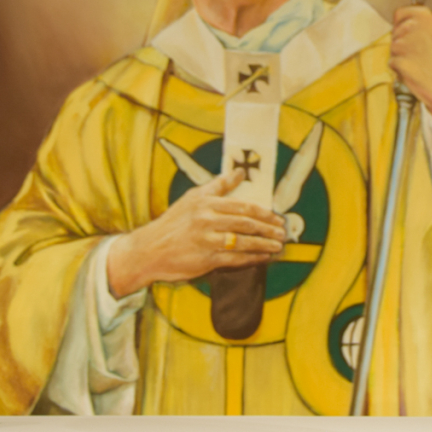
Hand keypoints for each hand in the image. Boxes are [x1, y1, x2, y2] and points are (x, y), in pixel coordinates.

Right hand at [107, 169, 285, 297]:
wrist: (149, 250)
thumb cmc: (173, 223)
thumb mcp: (193, 198)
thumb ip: (218, 186)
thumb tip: (239, 172)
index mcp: (206, 203)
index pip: (243, 206)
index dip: (264, 213)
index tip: (277, 217)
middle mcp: (207, 220)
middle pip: (247, 224)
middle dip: (269, 228)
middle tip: (282, 232)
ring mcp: (207, 241)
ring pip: (244, 242)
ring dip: (265, 244)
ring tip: (278, 245)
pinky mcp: (205, 260)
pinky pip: (235, 259)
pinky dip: (252, 258)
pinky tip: (263, 256)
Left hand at [390, 5, 431, 122]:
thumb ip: (419, 26)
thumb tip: (399, 24)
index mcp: (426, 16)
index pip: (400, 13)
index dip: (403, 25)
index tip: (413, 35)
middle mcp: (415, 26)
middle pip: (396, 32)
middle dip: (403, 43)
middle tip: (421, 55)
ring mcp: (406, 44)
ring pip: (393, 48)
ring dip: (402, 56)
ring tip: (421, 64)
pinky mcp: (400, 62)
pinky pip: (393, 63)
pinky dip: (401, 70)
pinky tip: (417, 73)